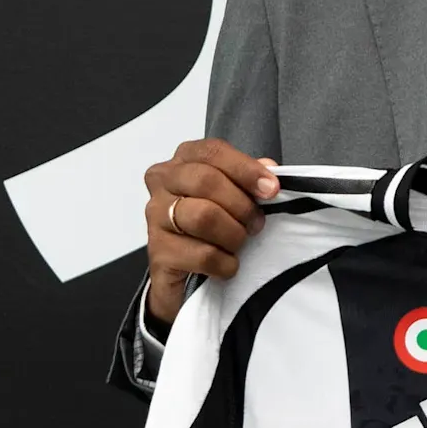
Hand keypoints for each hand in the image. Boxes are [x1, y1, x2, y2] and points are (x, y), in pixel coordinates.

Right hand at [141, 138, 278, 323]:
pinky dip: (225, 263)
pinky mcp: (158, 253)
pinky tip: (227, 265)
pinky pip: (203, 254)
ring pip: (203, 217)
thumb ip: (247, 179)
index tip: (271, 188)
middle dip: (241, 205)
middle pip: (206, 181)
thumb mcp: (230, 197)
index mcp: (181, 162)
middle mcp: (162, 184)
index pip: (212, 152)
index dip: (246, 168)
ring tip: (238, 244)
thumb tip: (270, 170)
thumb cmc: (208, 228)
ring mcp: (155, 218)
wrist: (182, 275)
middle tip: (256, 223)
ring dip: (233, 234)